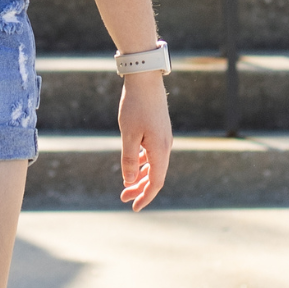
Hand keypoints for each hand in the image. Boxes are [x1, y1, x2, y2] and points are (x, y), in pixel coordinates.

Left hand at [117, 72, 172, 208]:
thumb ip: (129, 159)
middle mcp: (165, 146)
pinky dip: (143, 162)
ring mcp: (163, 138)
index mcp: (160, 150)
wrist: (145, 80)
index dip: (145, 196)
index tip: (134, 207)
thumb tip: (129, 181)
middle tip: (123, 198)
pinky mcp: (159, 131)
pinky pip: (153, 153)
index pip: (156, 182)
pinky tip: (133, 164)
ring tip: (126, 185)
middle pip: (155, 175)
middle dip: (140, 188)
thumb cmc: (135, 107)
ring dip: (140, 176)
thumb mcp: (128, 135)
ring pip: (154, 164)